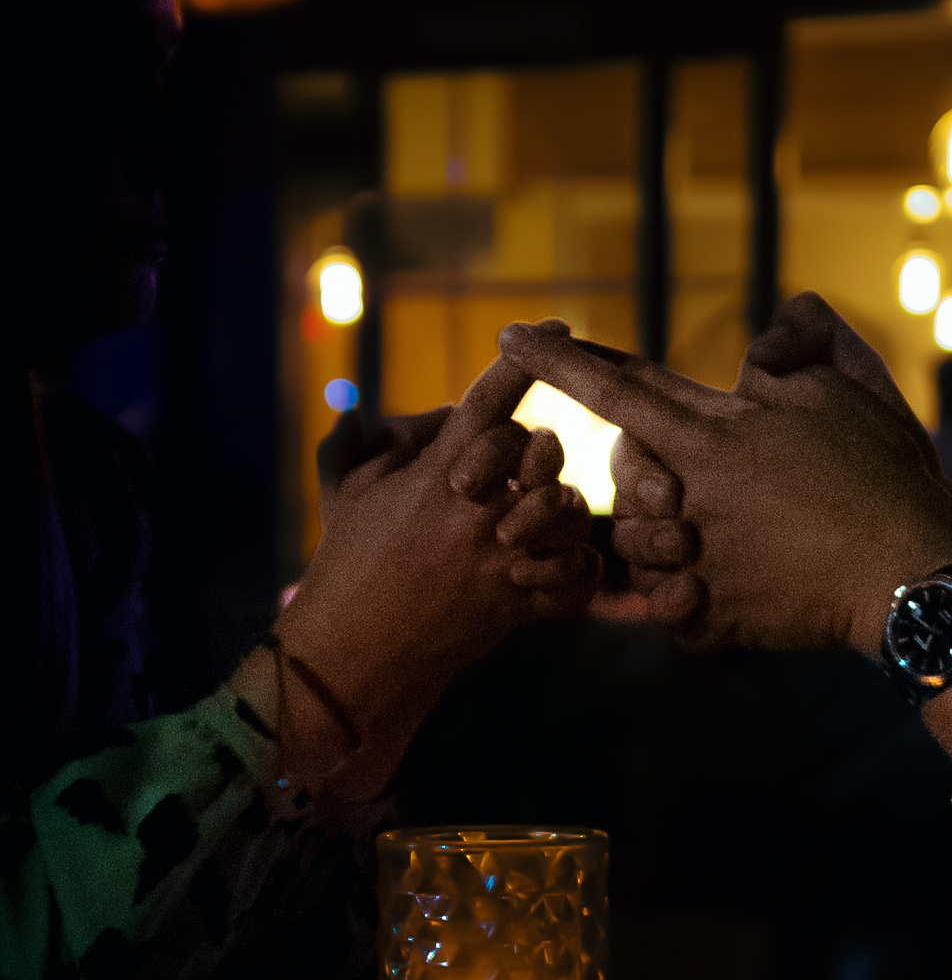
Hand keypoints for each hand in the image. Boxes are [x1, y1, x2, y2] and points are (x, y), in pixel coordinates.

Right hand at [268, 356, 597, 789]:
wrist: (354, 650)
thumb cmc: (347, 564)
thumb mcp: (343, 495)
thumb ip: (355, 445)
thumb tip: (357, 410)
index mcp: (436, 475)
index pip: (489, 402)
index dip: (525, 360)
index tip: (554, 329)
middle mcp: (474, 511)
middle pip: (544, 450)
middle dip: (545, 449)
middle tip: (533, 464)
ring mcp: (500, 560)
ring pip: (571, 510)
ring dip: (566, 508)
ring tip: (545, 518)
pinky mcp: (517, 605)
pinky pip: (580, 576)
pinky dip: (579, 570)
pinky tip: (562, 565)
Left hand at [500, 304, 951, 657]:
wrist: (913, 573)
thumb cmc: (882, 472)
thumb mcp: (846, 385)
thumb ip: (797, 344)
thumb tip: (771, 328)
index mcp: (708, 435)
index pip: (613, 387)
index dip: (559, 361)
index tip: (508, 336)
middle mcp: (687, 499)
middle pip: (620, 478)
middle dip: (640, 474)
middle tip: (689, 480)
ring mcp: (696, 563)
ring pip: (635, 549)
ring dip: (663, 541)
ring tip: (711, 538)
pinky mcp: (715, 618)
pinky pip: (669, 612)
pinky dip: (687, 603)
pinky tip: (725, 592)